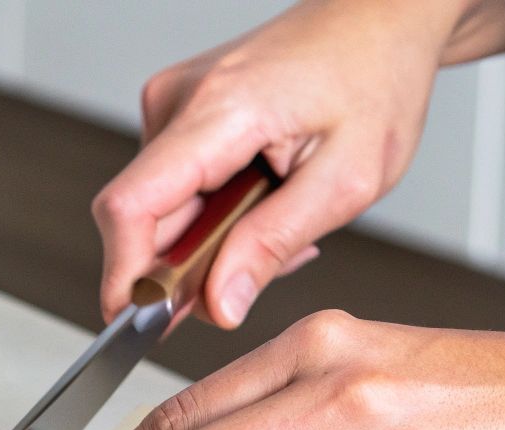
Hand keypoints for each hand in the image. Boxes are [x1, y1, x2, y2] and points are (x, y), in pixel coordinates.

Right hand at [93, 0, 460, 326]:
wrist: (379, 20)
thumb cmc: (375, 79)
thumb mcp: (346, 181)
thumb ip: (273, 246)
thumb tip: (217, 306)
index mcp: (219, 112)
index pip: (129, 208)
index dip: (125, 276)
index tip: (139, 324)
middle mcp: (179, 100)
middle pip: (144, 217)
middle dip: (193, 266)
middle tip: (263, 267)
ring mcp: (174, 102)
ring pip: (161, 209)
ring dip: (211, 239)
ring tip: (278, 219)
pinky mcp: (178, 112)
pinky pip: (175, 186)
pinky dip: (214, 211)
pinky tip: (263, 198)